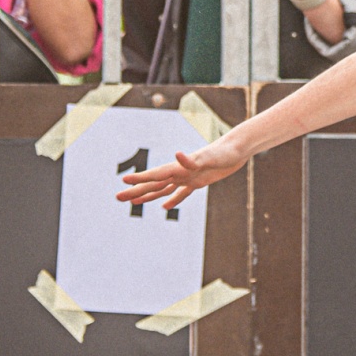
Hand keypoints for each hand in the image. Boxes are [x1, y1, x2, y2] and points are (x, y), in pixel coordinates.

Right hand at [118, 137, 248, 210]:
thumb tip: (177, 155)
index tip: (123, 181)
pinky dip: (173, 200)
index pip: (156, 175)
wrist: (238, 148)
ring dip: (148, 196)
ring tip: (133, 203)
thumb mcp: (211, 157)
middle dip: (136, 191)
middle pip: (154, 184)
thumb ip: (194, 159)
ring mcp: (188, 177)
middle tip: (117, 198)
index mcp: (181, 167)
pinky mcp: (198, 181)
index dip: (139, 180)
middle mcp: (181, 172)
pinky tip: (164, 207)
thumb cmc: (225, 152)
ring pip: (164, 189)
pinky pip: (182, 193)